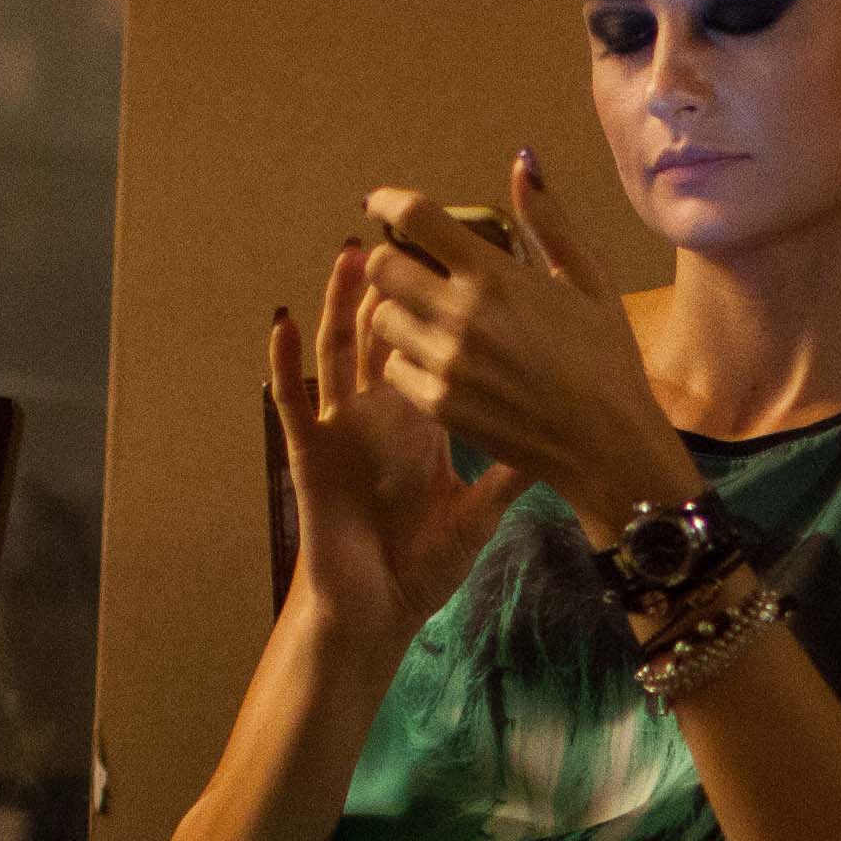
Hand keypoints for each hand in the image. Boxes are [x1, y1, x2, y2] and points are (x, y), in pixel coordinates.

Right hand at [273, 238, 522, 646]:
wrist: (378, 611)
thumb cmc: (422, 564)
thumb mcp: (480, 511)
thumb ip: (509, 470)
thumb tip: (556, 438)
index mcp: (419, 420)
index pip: (431, 346)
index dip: (443, 306)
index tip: (465, 260)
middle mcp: (377, 414)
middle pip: (384, 333)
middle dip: (395, 285)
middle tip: (411, 229)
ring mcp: (340, 429)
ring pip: (338, 351)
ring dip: (340, 302)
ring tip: (351, 253)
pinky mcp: (309, 453)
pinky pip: (292, 400)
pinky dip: (284, 362)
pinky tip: (284, 321)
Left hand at [351, 153, 688, 517]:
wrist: (609, 445)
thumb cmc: (607, 358)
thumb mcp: (589, 279)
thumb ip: (547, 220)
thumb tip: (522, 160)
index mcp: (495, 275)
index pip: (415, 218)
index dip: (386, 202)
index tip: (378, 202)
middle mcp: (461, 315)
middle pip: (381, 266)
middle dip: (392, 260)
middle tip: (413, 269)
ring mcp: (446, 363)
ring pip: (381, 318)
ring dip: (399, 311)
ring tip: (431, 320)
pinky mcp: (439, 405)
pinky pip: (393, 368)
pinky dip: (408, 360)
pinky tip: (441, 362)